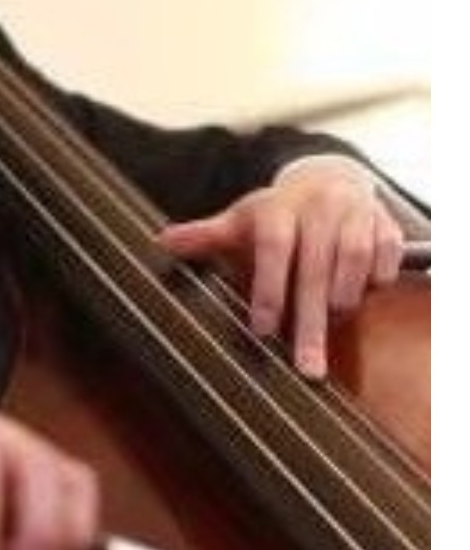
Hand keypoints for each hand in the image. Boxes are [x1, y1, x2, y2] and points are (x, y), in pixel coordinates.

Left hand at [158, 158, 404, 377]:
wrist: (328, 179)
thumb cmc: (277, 212)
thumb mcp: (239, 221)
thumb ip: (206, 236)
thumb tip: (162, 242)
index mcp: (278, 208)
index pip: (273, 248)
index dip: (269, 289)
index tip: (262, 332)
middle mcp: (318, 206)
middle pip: (315, 269)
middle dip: (312, 323)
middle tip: (307, 371)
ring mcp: (356, 213)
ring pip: (355, 260)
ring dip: (344, 299)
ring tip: (331, 324)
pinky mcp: (386, 224)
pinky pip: (388, 258)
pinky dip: (378, 280)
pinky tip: (363, 296)